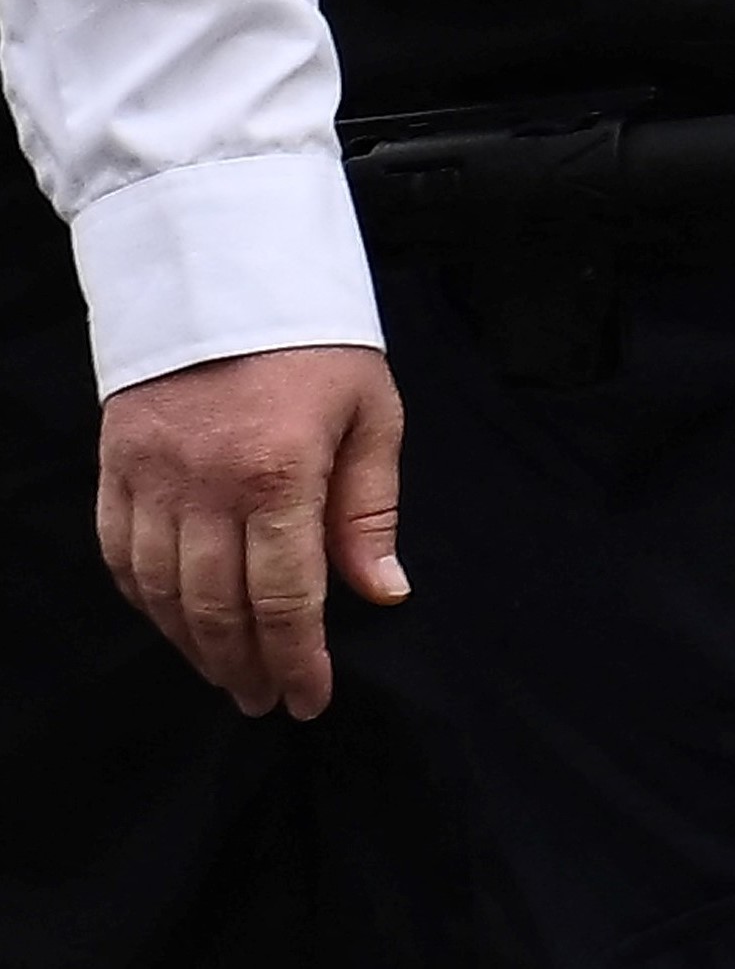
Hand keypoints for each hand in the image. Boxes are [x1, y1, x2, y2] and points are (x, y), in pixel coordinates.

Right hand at [98, 343, 404, 717]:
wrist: (225, 270)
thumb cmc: (315, 340)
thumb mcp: (372, 411)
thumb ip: (370, 509)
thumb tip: (382, 592)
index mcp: (278, 475)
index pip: (285, 599)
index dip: (299, 660)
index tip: (310, 700)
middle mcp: (204, 489)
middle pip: (217, 610)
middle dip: (245, 667)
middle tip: (267, 701)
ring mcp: (150, 481)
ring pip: (161, 595)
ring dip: (194, 646)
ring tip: (229, 674)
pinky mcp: (115, 469)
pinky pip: (121, 558)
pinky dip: (145, 603)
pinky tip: (173, 623)